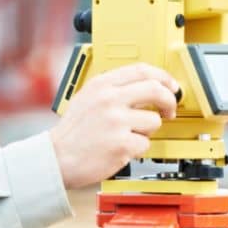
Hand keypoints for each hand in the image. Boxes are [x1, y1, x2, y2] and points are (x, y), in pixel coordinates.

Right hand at [49, 63, 178, 188]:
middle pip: (155, 90)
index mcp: (101, 85)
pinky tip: (120, 149)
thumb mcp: (87, 98)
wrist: (56, 158)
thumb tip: (145, 86)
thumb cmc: (72, 132)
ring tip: (128, 136)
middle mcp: (109, 99)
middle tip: (169, 110)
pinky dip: (137, 149)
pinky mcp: (121, 143)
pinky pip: (145, 144)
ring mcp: (116, 121)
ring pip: (154, 121)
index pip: (141, 70)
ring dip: (147, 131)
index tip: (171, 86)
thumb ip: (113, 89)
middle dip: (169, 101)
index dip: (163, 77)